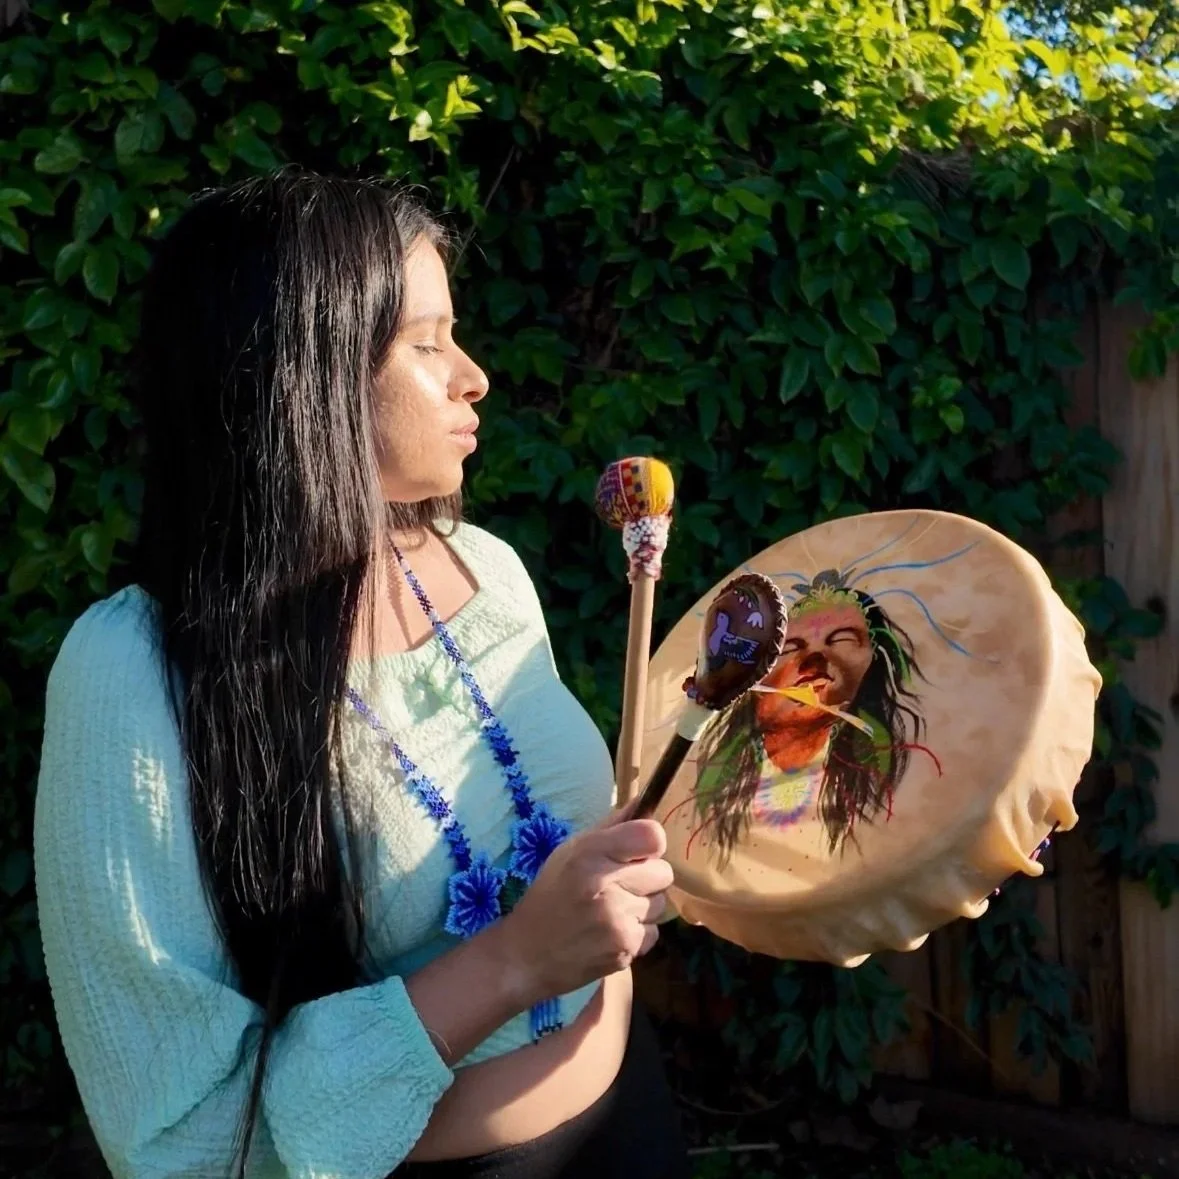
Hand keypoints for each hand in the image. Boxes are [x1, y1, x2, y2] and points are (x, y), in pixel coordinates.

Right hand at [498, 799, 673, 1004]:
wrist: (527, 955)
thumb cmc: (550, 896)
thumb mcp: (570, 852)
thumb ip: (610, 827)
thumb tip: (643, 802)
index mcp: (590, 854)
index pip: (652, 836)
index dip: (649, 843)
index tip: (636, 853)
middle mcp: (606, 885)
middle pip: (663, 872)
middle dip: (647, 878)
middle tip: (621, 885)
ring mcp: (618, 920)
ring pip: (660, 905)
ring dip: (643, 907)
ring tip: (612, 912)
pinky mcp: (625, 950)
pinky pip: (653, 933)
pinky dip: (637, 933)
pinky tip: (611, 933)